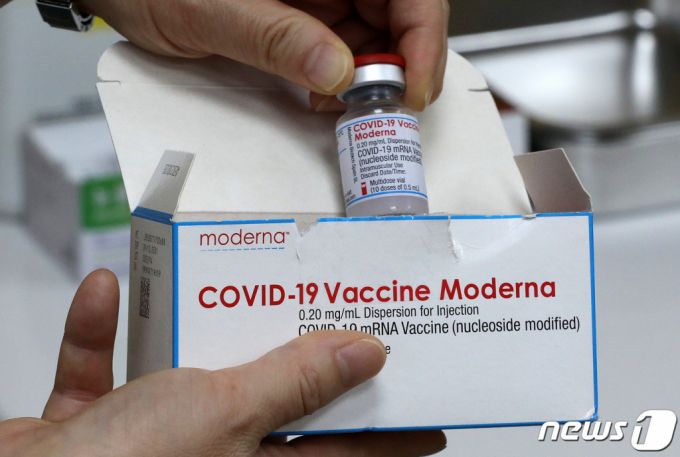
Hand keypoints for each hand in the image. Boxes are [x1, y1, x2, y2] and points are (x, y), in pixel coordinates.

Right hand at [0, 270, 445, 455]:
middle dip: (289, 351)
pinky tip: (102, 291)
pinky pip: (102, 370)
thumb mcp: (230, 413)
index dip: (390, 432)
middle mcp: (212, 455)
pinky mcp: (93, 426)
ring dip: (185, 327)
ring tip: (211, 279)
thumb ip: (296, 382)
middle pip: (271, 400)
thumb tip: (369, 354)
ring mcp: (150, 441)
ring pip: (186, 373)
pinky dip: (99, 334)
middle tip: (324, 305)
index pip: (345, 451)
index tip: (428, 414)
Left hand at [79, 0, 448, 110]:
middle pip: (399, 12)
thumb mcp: (210, 10)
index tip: (413, 83)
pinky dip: (346, 84)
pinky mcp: (306, 19)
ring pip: (378, 36)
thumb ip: (275, 38)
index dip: (423, 34)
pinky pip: (345, 51)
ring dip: (375, 80)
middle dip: (402, 66)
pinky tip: (328, 101)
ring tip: (350, 111)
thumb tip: (336, 70)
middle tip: (387, 110)